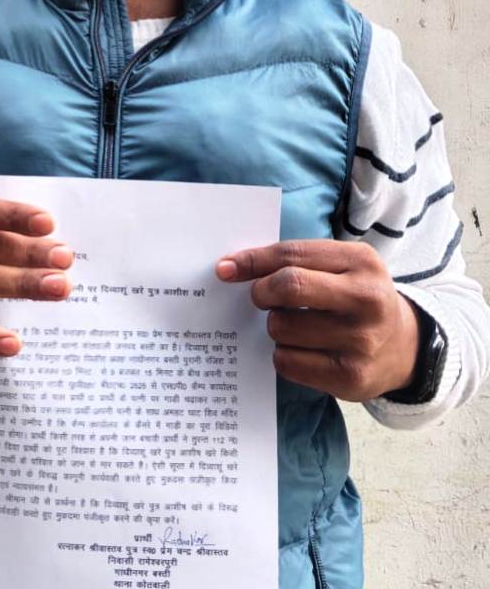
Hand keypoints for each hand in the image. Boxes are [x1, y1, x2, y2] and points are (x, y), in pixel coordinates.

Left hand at [216, 240, 420, 401]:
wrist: (405, 347)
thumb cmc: (355, 298)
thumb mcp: (340, 267)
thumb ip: (295, 262)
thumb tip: (230, 268)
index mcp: (361, 262)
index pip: (293, 255)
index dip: (253, 261)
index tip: (225, 268)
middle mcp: (367, 299)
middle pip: (289, 286)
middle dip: (262, 292)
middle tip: (260, 298)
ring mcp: (362, 341)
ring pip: (282, 328)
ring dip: (274, 327)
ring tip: (291, 326)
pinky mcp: (352, 377)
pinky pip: (288, 362)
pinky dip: (283, 354)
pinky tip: (301, 350)